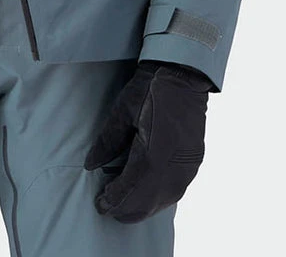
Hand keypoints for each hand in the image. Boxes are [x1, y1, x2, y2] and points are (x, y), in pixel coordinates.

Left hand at [83, 60, 211, 222]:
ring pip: (164, 200)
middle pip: (147, 202)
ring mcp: (187, 167)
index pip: (129, 189)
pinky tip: (146, 194)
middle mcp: (173, 167)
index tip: (100, 204)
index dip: (113, 200)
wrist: (182, 75)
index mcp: (152, 155)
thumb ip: (106, 143)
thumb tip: (90, 165)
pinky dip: (158, 197)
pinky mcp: (194, 162)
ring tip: (123, 204)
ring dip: (143, 206)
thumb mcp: (121, 112)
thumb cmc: (149, 89)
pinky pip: (176, 191)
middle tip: (108, 207)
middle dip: (126, 210)